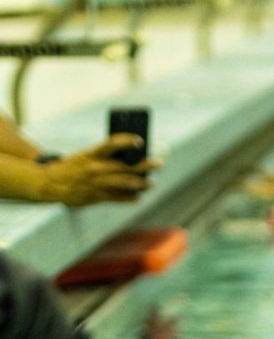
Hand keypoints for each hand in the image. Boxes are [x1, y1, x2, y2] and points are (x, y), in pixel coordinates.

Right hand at [42, 136, 156, 205]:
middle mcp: (95, 168)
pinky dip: (129, 198)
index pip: (112, 144)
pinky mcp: (96, 197)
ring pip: (124, 183)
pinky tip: (138, 197)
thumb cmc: (72, 167)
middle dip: (144, 165)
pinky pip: (117, 198)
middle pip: (125, 166)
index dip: (127, 141)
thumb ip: (104, 157)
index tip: (140, 140)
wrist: (50, 183)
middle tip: (159, 163)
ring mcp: (96, 183)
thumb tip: (130, 157)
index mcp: (92, 154)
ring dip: (141, 183)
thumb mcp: (85, 156)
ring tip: (150, 183)